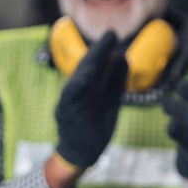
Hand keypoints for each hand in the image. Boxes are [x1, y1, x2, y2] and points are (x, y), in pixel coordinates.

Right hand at [54, 31, 127, 168]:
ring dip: (89, 63)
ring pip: (79, 79)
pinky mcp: (65, 114)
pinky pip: (71, 98)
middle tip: (111, 35)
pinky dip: (78, 85)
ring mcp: (68, 102)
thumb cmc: (95, 125)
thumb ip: (114, 81)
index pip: (95, 65)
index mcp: (87, 87)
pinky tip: (88, 74)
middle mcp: (75, 91)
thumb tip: (122, 57)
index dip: (103, 50)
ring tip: (102, 49)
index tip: (113, 35)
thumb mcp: (109, 100)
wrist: (82, 153)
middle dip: (98, 51)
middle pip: (86, 68)